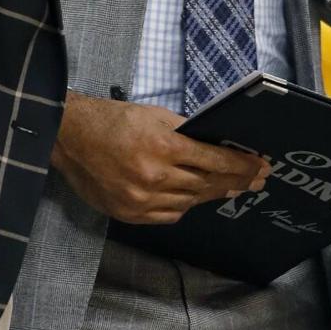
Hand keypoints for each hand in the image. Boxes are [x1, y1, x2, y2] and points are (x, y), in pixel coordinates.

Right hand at [53, 91, 268, 223]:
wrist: (69, 138)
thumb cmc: (113, 120)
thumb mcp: (153, 115)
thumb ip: (184, 131)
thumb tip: (216, 146)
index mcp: (162, 146)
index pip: (213, 160)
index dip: (240, 165)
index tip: (260, 166)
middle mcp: (154, 176)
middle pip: (206, 184)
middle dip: (235, 181)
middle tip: (256, 180)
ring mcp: (141, 199)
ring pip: (190, 201)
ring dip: (212, 194)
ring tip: (230, 187)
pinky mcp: (130, 214)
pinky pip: (169, 214)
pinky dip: (184, 205)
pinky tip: (194, 197)